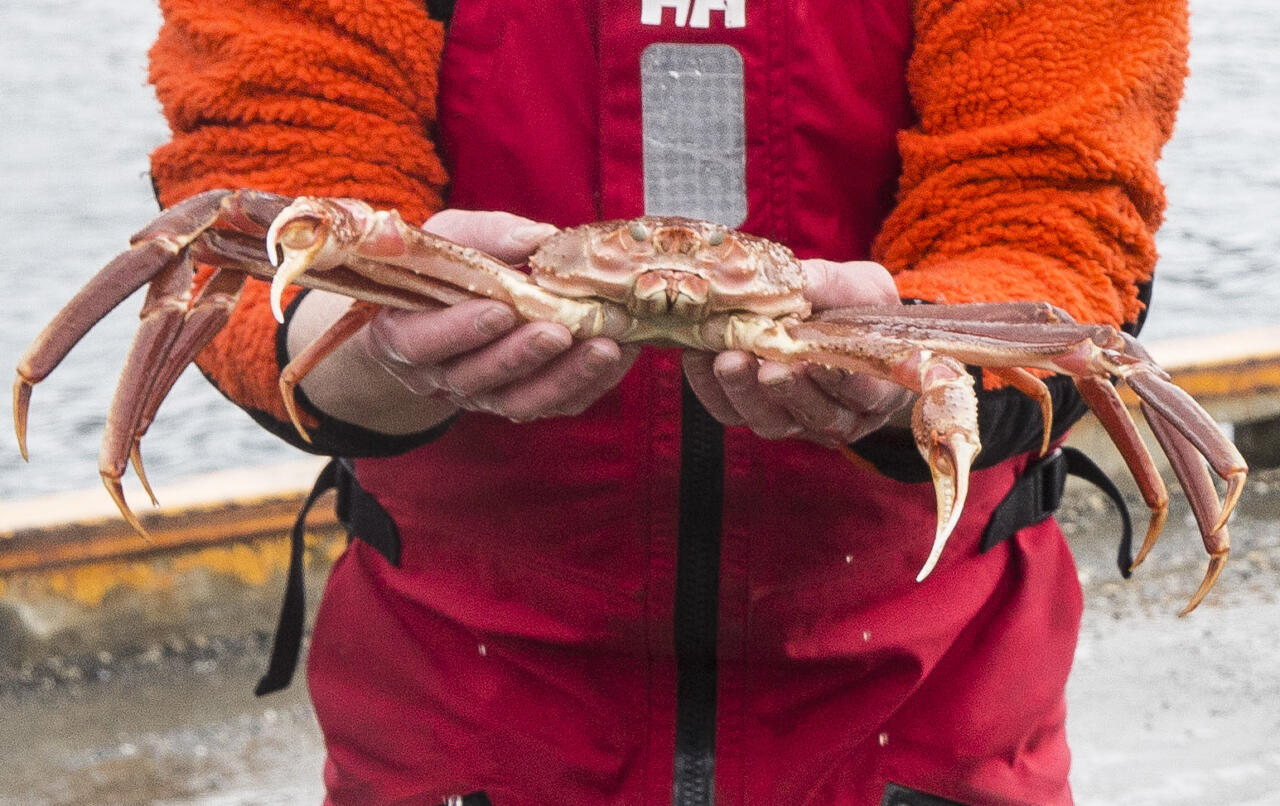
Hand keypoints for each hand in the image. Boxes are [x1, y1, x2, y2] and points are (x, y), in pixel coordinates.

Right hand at [288, 209, 638, 432]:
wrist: (448, 314)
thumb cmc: (445, 270)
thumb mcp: (451, 239)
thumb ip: (486, 236)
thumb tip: (539, 236)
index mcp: (405, 334)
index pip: (422, 343)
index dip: (459, 331)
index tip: (500, 310)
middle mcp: (441, 376)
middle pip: (477, 377)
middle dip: (522, 355)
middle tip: (561, 331)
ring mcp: (483, 397)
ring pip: (521, 401)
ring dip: (565, 377)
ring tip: (605, 347)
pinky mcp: (522, 402)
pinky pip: (556, 404)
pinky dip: (590, 384)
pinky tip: (620, 355)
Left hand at [683, 258, 912, 446]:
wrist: (823, 312)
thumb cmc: (857, 304)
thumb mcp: (860, 285)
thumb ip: (837, 288)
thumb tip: (800, 281)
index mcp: (876, 388)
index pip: (867, 396)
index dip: (847, 384)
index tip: (821, 363)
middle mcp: (839, 415)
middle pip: (817, 416)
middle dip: (790, 391)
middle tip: (769, 367)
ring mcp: (794, 419)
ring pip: (771, 421)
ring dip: (747, 392)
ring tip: (728, 360)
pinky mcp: (754, 412)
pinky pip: (729, 411)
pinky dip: (710, 387)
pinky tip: (699, 356)